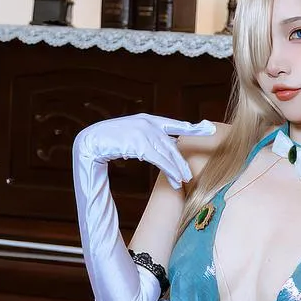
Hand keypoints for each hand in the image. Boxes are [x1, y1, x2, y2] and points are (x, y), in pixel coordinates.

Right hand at [75, 114, 214, 189]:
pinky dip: (168, 170)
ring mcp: (144, 131)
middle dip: (181, 161)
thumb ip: (149, 141)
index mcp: (149, 119)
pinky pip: (158, 159)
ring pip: (167, 154)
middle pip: (172, 145)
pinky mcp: (139, 143)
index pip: (176, 124)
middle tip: (190, 175)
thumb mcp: (133, 137)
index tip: (210, 128)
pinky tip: (174, 179)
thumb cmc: (111, 141)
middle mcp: (148, 123)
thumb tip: (164, 149)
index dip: (193, 128)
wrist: (91, 141)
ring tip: (184, 181)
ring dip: (176, 169)